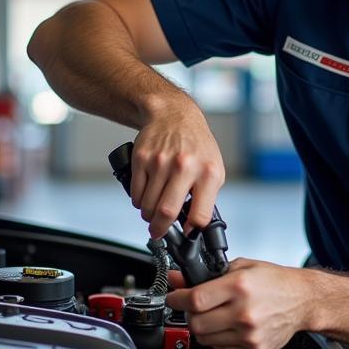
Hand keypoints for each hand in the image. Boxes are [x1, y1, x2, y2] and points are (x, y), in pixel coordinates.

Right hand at [130, 104, 224, 237]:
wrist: (174, 115)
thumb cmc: (196, 145)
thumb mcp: (213, 169)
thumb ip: (207, 197)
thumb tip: (193, 225)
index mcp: (207, 172)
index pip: (199, 214)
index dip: (191, 230)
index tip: (186, 233)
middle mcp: (184, 166)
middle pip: (166, 212)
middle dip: (159, 229)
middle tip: (158, 232)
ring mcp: (161, 162)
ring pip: (147, 205)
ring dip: (148, 215)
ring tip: (152, 210)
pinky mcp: (141, 159)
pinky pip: (135, 193)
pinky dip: (138, 201)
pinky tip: (146, 195)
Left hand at [166, 258, 311, 348]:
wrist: (303, 300)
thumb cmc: (275, 282)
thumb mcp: (241, 267)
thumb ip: (207, 274)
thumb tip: (178, 280)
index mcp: (240, 287)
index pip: (195, 300)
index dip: (177, 299)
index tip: (174, 297)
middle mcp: (244, 313)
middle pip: (196, 323)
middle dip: (189, 314)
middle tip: (195, 307)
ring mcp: (249, 334)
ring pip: (206, 339)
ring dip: (203, 328)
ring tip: (215, 316)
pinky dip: (219, 339)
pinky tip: (229, 326)